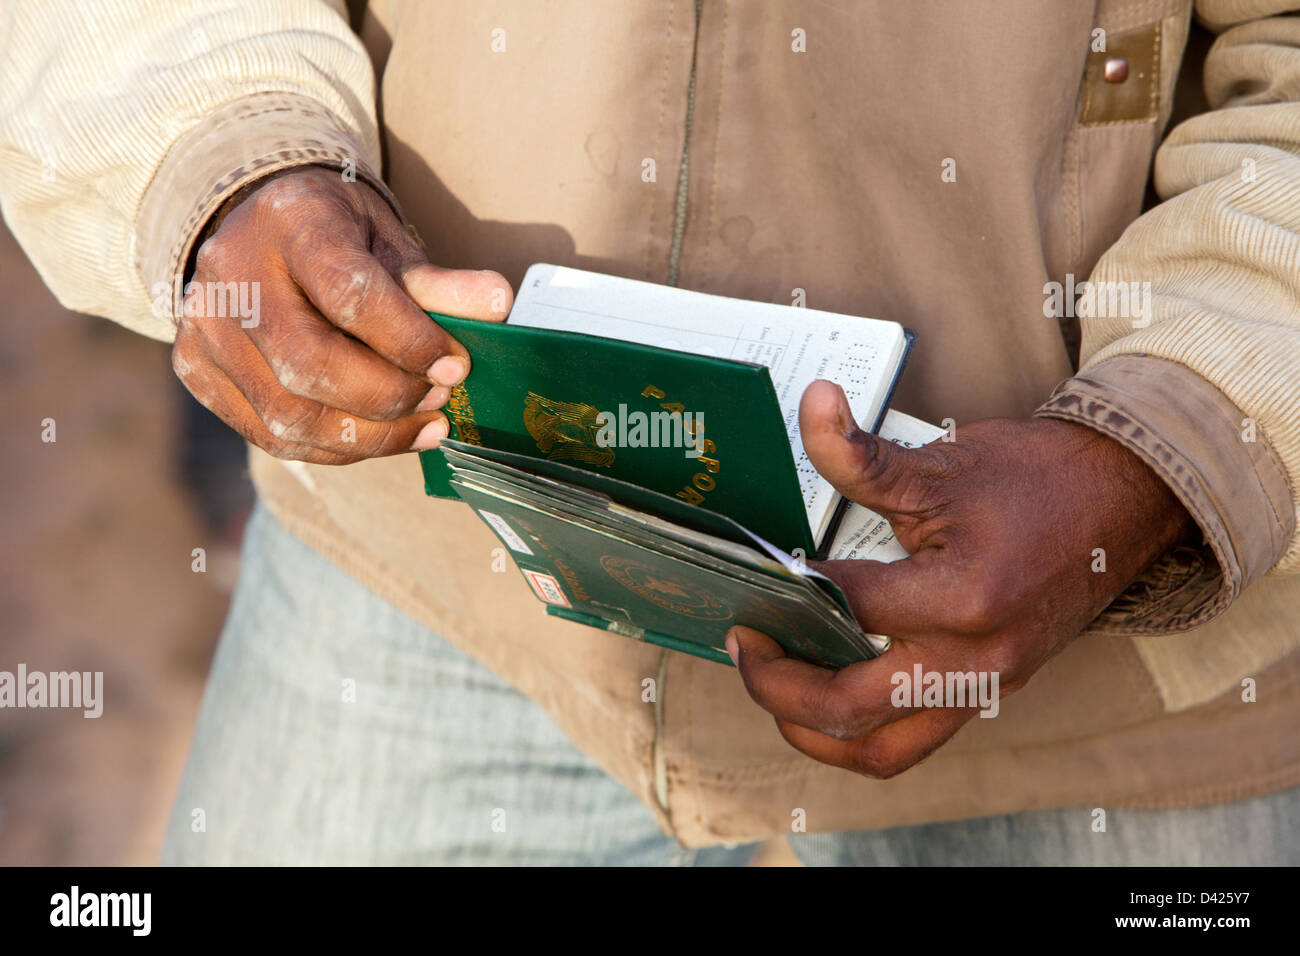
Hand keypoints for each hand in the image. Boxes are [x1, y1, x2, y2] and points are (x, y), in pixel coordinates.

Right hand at [171, 165, 512, 462]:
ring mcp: (203, 327)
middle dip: (389, 397)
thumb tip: (499, 306)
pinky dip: (335, 449)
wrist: (255, 228)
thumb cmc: (338, 237)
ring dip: (369, 437)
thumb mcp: (389, 243)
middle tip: (440, 401)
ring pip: (288, 414)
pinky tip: (380, 439)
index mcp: (289, 223)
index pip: (349, 294)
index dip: (410, 341)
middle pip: (310, 364)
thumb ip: (440, 283)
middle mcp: (231, 274)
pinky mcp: (197, 371)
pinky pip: (270, 435)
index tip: (456, 366)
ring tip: (423, 426)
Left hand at [726, 380, 1192, 776]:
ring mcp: (985, 687)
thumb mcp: (940, 464)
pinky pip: (911, 740)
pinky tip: (825, 695)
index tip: (752, 574)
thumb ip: (860, 453)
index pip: (846, 607)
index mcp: (962, 599)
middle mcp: (974, 660)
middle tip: (742, 645)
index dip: (787, 590)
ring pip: (878, 749)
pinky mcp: (988, 693)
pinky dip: (859, 733)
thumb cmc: (1035, 479)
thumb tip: (811, 406)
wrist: (1123, 500)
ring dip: (812, 731)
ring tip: (774, 686)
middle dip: (776, 686)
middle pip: (847, 707)